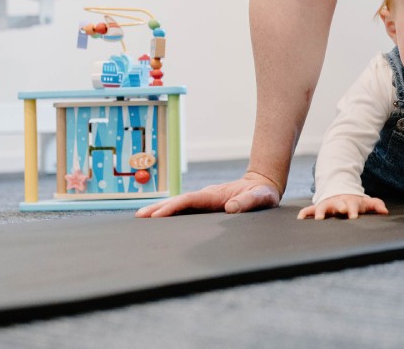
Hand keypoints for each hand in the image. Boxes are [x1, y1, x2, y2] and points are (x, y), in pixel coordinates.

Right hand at [135, 171, 281, 217]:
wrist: (263, 185)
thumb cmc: (262, 193)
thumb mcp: (260, 198)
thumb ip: (248, 202)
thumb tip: (230, 208)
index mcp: (215, 195)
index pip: (189, 200)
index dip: (173, 207)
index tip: (157, 215)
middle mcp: (206, 196)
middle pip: (178, 200)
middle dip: (159, 207)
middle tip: (139, 216)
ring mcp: (205, 200)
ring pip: (179, 204)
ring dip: (161, 209)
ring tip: (142, 217)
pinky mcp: (207, 205)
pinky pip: (185, 208)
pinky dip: (171, 212)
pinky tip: (160, 218)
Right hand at [297, 194, 388, 219]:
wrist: (340, 191)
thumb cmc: (355, 202)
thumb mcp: (366, 202)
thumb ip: (376, 204)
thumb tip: (385, 211)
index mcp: (350, 202)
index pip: (352, 206)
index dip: (353, 211)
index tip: (353, 217)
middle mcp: (338, 203)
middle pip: (338, 205)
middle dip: (339, 208)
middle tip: (339, 211)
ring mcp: (327, 205)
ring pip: (322, 207)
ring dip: (320, 212)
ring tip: (318, 218)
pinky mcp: (318, 207)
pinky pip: (309, 209)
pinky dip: (305, 213)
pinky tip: (300, 218)